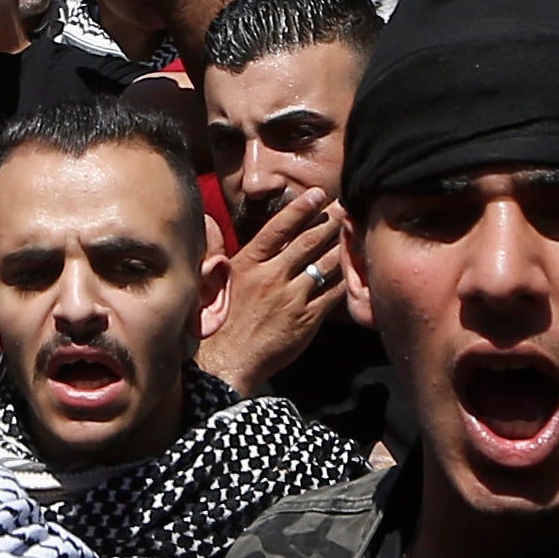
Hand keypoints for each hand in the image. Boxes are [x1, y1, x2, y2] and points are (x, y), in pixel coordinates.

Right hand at [199, 195, 345, 390]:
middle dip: (329, 220)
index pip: (279, 228)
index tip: (317, 195)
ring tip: (351, 231)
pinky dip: (344, 277)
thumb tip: (206, 219)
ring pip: (324, 263)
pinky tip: (352, 267)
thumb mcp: (211, 281)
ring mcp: (291, 299)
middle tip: (344, 206)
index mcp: (248, 264)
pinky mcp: (306, 320)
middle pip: (307, 241)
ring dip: (340, 244)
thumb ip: (214, 248)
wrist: (228, 363)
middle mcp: (271, 277)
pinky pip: (332, 292)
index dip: (301, 208)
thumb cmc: (218, 323)